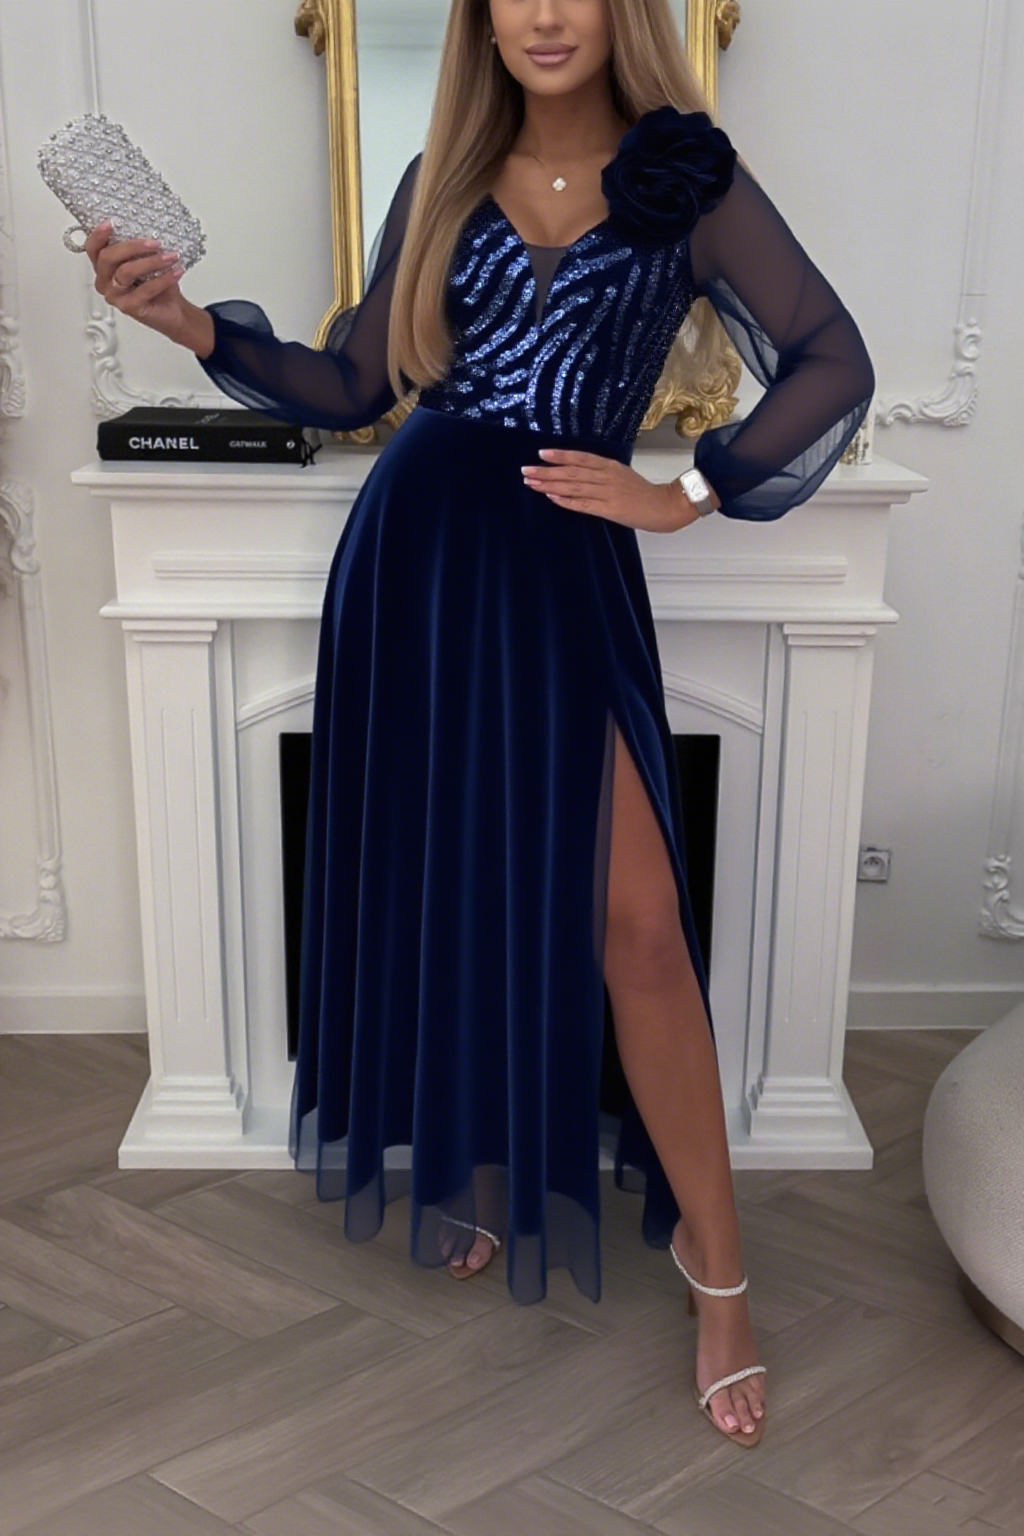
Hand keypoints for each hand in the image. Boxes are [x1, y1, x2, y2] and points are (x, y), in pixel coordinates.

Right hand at [83, 220, 189, 342]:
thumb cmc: (157, 283)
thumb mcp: (145, 260)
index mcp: (104, 267)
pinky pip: (145, 290)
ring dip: (152, 261)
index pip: (93, 249)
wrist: (172, 309)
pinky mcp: (129, 308)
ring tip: (171, 257)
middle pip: (108, 258)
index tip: (111, 223)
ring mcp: (115, 296)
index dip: (98, 235)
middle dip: (132, 246)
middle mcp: (105, 281)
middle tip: (155, 243)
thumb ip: (138, 248)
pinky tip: (176, 272)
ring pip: (126, 272)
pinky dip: (163, 279)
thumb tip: (145, 229)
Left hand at [520, 447, 709, 530]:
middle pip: (572, 472)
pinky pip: (584, 505)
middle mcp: (607, 476)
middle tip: (526, 470)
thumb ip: (600, 473)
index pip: (581, 457)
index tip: (541, 453)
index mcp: (610, 466)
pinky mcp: (610, 509)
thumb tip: (576, 471)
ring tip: (532, 484)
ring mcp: (608, 493)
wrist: (666, 505)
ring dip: (551, 485)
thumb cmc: (643, 492)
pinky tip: (552, 498)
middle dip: (547, 471)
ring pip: (574, 487)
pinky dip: (567, 501)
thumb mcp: (621, 474)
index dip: (560, 455)